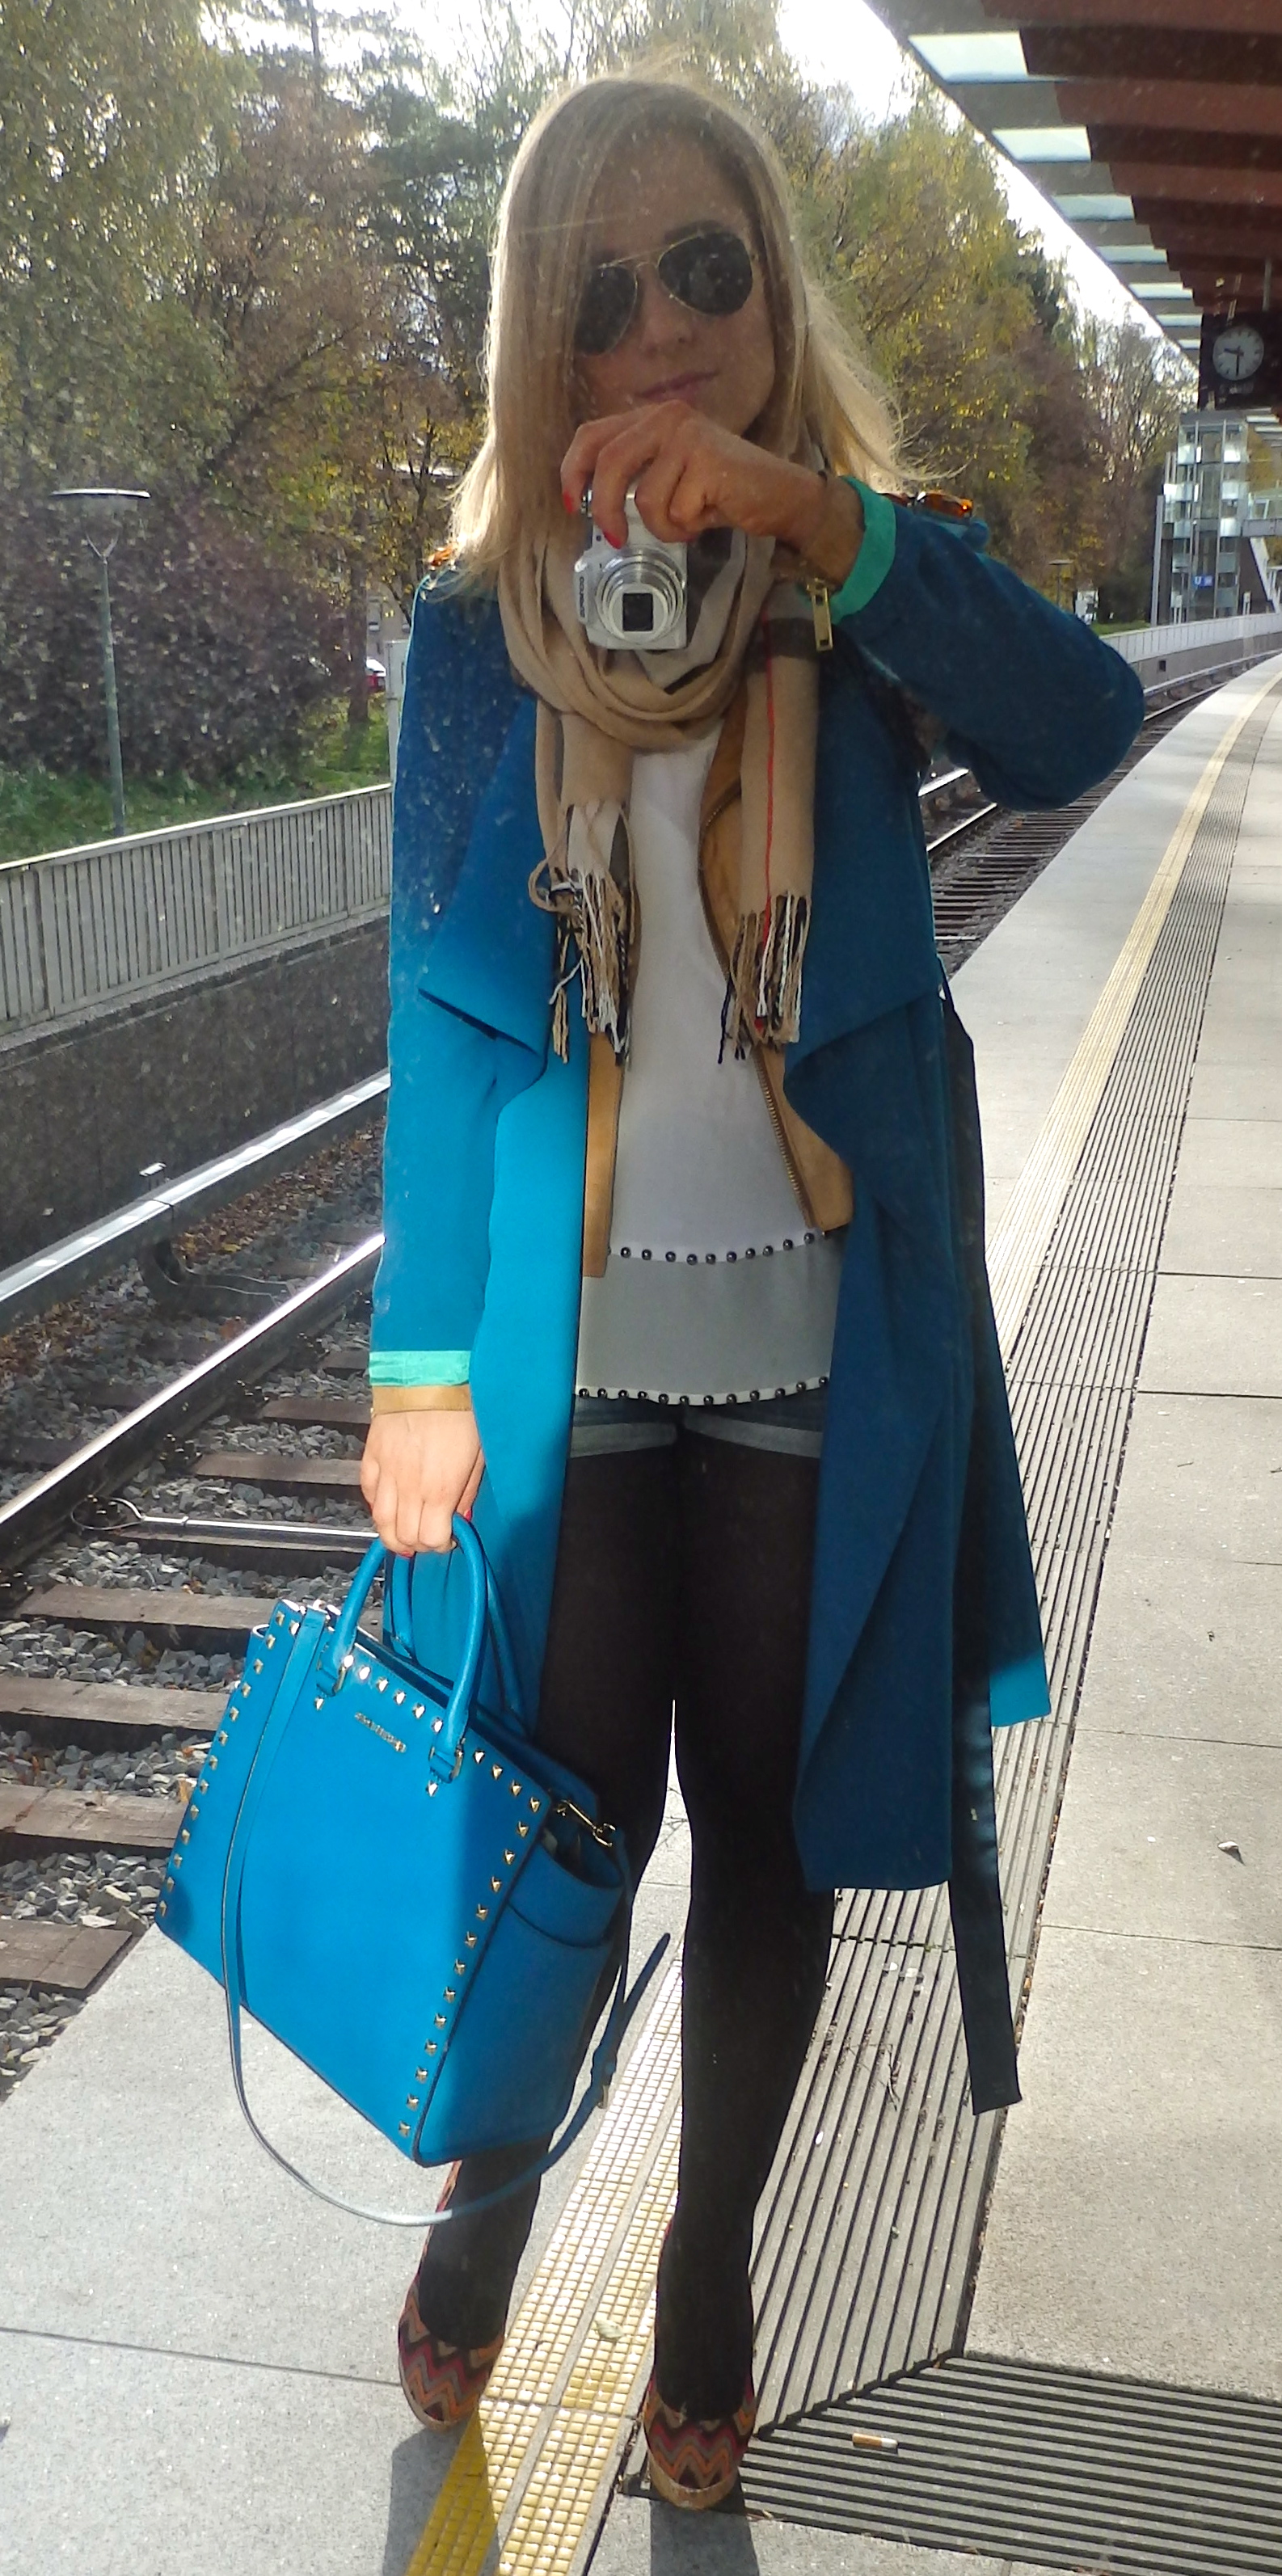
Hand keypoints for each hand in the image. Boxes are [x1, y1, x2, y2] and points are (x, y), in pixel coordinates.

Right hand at [359, 1408, 483, 1555]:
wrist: (430, 1376)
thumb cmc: (461, 1411)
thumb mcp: (478, 1454)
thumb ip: (468, 1492)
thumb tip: (461, 1517)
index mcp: (439, 1489)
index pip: (430, 1538)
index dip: (439, 1545)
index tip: (448, 1539)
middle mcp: (409, 1486)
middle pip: (403, 1536)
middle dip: (417, 1544)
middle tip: (427, 1536)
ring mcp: (386, 1472)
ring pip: (380, 1519)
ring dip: (392, 1532)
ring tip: (404, 1531)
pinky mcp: (371, 1456)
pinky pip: (367, 1491)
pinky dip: (376, 1503)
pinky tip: (389, 1502)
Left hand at [560, 400, 861, 581]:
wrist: (779, 496)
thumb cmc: (722, 491)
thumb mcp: (671, 474)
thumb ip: (636, 474)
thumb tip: (591, 501)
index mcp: (652, 416)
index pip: (593, 435)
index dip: (574, 471)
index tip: (572, 504)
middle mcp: (667, 416)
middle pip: (610, 464)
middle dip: (606, 509)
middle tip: (617, 538)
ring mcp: (688, 436)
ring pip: (645, 499)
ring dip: (665, 526)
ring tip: (691, 518)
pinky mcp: (706, 462)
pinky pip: (674, 512)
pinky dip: (687, 528)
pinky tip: (710, 516)